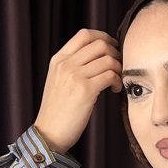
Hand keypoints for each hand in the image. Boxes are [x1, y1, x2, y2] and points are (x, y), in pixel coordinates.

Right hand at [33, 27, 122, 154]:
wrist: (49, 133)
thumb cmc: (58, 110)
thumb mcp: (59, 80)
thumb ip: (73, 66)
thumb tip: (100, 56)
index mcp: (58, 59)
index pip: (85, 35)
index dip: (104, 37)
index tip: (112, 48)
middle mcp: (65, 64)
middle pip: (100, 44)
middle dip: (115, 53)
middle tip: (119, 66)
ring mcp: (74, 76)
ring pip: (108, 59)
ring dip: (118, 69)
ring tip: (116, 81)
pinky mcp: (85, 90)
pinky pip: (110, 76)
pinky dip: (118, 81)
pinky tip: (115, 90)